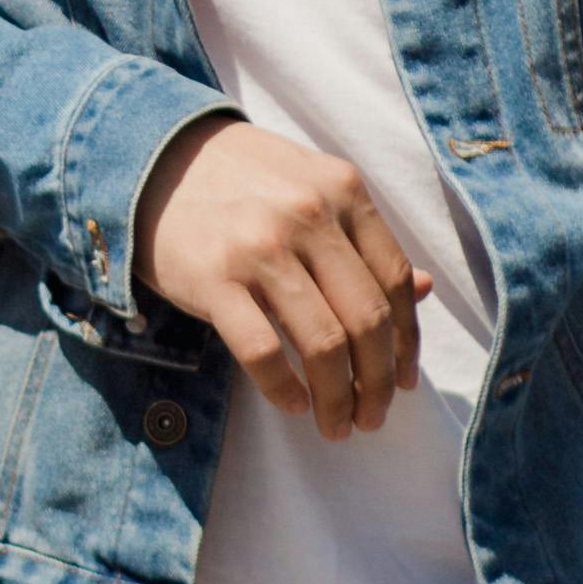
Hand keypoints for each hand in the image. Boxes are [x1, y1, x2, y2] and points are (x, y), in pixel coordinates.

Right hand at [139, 117, 425, 437]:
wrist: (156, 159)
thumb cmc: (243, 182)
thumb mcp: (312, 191)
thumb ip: (364, 240)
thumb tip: (426, 290)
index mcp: (343, 192)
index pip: (394, 281)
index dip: (406, 342)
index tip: (403, 380)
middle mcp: (309, 216)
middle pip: (366, 319)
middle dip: (376, 382)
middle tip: (373, 417)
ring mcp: (261, 247)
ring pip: (323, 343)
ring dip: (337, 398)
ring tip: (337, 424)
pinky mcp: (214, 278)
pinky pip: (263, 351)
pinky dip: (284, 388)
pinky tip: (293, 404)